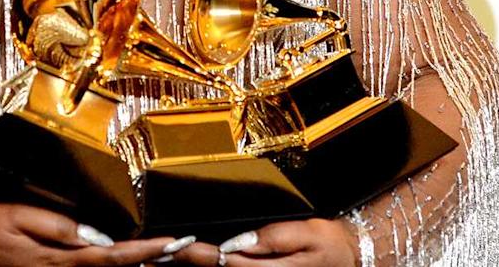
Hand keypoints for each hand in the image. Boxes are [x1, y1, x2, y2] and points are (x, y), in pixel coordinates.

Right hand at [0, 202, 191, 265]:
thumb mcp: (18, 217)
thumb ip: (59, 226)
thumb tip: (95, 234)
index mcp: (60, 258)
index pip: (115, 255)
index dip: (148, 250)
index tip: (175, 242)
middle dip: (154, 260)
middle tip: (188, 249)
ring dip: (139, 263)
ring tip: (171, 253)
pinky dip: (115, 263)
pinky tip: (129, 260)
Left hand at [155, 219, 358, 265]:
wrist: (348, 258)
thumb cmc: (328, 244)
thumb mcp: (307, 235)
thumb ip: (272, 239)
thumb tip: (238, 242)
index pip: (222, 261)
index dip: (193, 253)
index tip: (169, 246)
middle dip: (182, 262)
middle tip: (149, 253)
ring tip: (156, 258)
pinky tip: (186, 262)